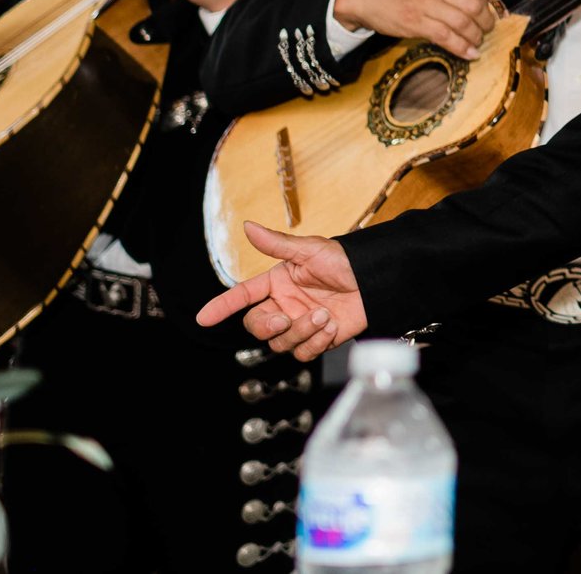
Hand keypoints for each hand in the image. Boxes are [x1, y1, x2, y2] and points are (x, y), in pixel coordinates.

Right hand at [195, 224, 364, 361]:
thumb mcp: (310, 249)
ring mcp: (299, 324)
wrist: (376, 280)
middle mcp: (284, 305)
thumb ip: (277, 244)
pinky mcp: (317, 339)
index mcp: (277, 283)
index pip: (243, 296)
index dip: (222, 306)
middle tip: (286, 317)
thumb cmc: (346, 260)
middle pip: (256, 326)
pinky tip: (332, 325)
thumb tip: (248, 226)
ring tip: (324, 314)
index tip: (204, 317)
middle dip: (267, 326)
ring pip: (280, 343)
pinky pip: (303, 353)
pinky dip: (316, 342)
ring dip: (301, 331)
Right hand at [332, 0, 496, 58]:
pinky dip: (462, 47)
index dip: (488, 6)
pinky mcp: (416, 22)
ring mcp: (426, 3)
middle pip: (475, 6)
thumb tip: (476, 2)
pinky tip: (469, 53)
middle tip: (486, 31)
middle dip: (486, 22)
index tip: (491, 15)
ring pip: (464, 22)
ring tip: (477, 43)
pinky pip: (447, 36)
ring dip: (475, 37)